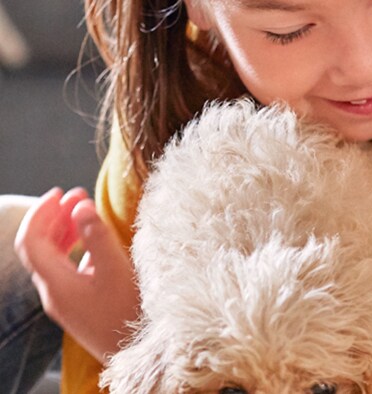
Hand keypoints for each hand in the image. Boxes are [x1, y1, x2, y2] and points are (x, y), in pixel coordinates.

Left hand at [14, 187, 139, 362]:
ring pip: (53, 260)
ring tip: (83, 212)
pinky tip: (95, 245)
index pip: (31, 241)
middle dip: (55, 217)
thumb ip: (97, 236)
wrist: (138, 354)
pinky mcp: (80, 308)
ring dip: (64, 232)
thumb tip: (81, 206)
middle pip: (40, 249)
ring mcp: (66, 303)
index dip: (42, 212)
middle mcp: (54, 294)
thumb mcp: (116, 271)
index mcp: (56, 285)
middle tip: (76, 194)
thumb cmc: (130, 315)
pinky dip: (75, 250)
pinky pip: (67, 272)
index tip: (61, 192)